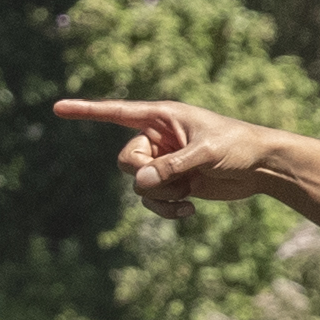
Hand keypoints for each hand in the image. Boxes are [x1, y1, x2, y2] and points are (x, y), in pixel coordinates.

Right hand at [53, 96, 290, 223]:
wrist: (262, 167)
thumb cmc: (238, 146)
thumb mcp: (205, 154)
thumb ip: (171, 167)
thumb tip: (140, 184)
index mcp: (162, 117)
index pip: (116, 112)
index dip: (86, 111)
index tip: (57, 109)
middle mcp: (158, 138)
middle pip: (126, 161)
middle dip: (145, 177)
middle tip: (176, 179)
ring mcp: (164, 162)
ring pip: (138, 186)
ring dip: (160, 197)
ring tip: (188, 195)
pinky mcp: (174, 183)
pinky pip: (153, 200)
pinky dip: (166, 209)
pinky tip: (190, 210)